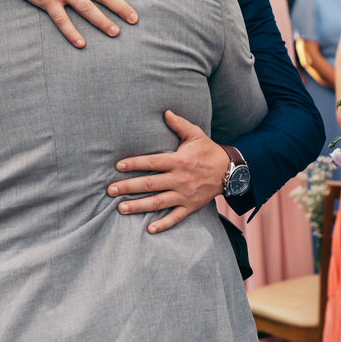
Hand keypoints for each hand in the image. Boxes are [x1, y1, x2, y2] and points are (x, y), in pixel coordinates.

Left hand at [106, 111, 230, 233]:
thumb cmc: (208, 151)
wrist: (229, 171)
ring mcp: (185, 195)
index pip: (152, 162)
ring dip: (139, 206)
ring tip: (120, 208)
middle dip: (129, 187)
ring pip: (158, 202)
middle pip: (150, 184)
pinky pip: (175, 217)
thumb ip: (179, 124)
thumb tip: (165, 111)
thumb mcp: (195, 134)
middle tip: (110, 190)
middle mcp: (180, 179)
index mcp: (179, 161)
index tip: (118, 166)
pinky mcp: (190, 206)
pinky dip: (163, 224)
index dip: (135, 164)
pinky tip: (149, 229)